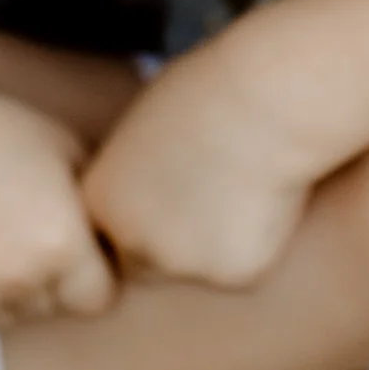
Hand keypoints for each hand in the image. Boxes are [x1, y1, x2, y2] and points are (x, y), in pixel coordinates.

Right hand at [0, 85, 117, 328]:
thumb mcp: (66, 151)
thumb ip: (100, 205)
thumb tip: (133, 233)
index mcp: (63, 249)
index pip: (98, 300)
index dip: (90, 274)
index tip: (74, 248)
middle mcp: (19, 285)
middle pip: (49, 310)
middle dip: (45, 282)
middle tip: (18, 229)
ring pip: (0, 316)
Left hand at [80, 48, 322, 291]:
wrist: (267, 105)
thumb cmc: (208, 93)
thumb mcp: (143, 129)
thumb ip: (131, 174)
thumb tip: (140, 194)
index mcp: (102, 202)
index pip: (110, 232)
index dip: (144, 212)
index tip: (173, 182)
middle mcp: (132, 241)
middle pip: (145, 262)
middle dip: (170, 242)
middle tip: (205, 194)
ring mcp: (181, 265)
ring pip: (193, 268)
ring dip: (210, 245)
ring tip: (238, 188)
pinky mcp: (231, 276)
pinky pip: (236, 268)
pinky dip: (249, 244)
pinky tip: (263, 202)